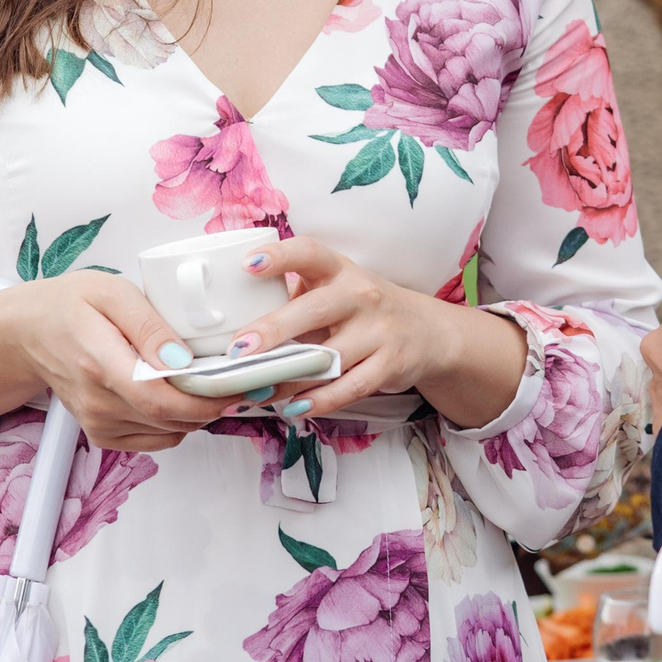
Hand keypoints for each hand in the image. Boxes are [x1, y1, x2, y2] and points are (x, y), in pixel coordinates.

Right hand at [0, 272, 228, 450]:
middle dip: (217, 403)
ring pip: (171, 430)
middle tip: (249, 379)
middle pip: (171, 418)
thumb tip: (182, 359)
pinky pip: (158, 437)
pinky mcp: (103, 435)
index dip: (206, 399)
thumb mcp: (111, 292)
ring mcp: (99, 423)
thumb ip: (148, 325)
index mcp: (98, 361)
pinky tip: (182, 391)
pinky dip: (179, 420)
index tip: (241, 384)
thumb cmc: (69, 304)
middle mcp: (97, 402)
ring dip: (201, 411)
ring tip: (217, 380)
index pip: (159, 398)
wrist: (28, 333)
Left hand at [237, 236, 524, 429]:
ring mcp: (379, 330)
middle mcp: (360, 295)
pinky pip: (349, 387)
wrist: (427, 332)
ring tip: (254, 391)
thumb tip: (235, 320)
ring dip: (288, 378)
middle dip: (274, 329)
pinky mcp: (390, 364)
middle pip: (314, 310)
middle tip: (239, 349)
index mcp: (339, 270)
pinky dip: (319, 401)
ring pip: (328, 358)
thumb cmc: (363, 310)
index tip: (248, 265)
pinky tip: (293, 408)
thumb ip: (295, 297)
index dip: (279, 256)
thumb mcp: (335, 289)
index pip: (309, 253)